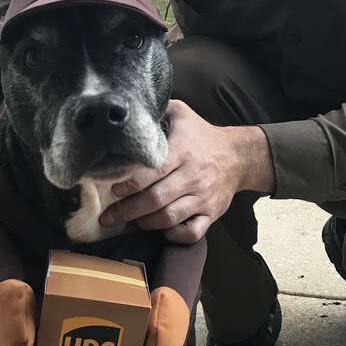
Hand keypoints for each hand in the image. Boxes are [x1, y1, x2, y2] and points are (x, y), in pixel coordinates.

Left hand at [98, 100, 272, 243]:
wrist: (238, 156)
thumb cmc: (200, 135)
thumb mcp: (180, 113)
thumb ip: (156, 110)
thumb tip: (126, 109)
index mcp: (182, 151)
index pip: (153, 171)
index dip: (130, 183)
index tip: (113, 188)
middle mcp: (193, 176)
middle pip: (156, 199)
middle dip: (127, 211)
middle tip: (108, 217)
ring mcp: (203, 197)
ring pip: (169, 218)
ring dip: (145, 223)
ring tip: (129, 221)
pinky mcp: (211, 213)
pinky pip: (192, 233)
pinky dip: (173, 236)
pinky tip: (160, 230)